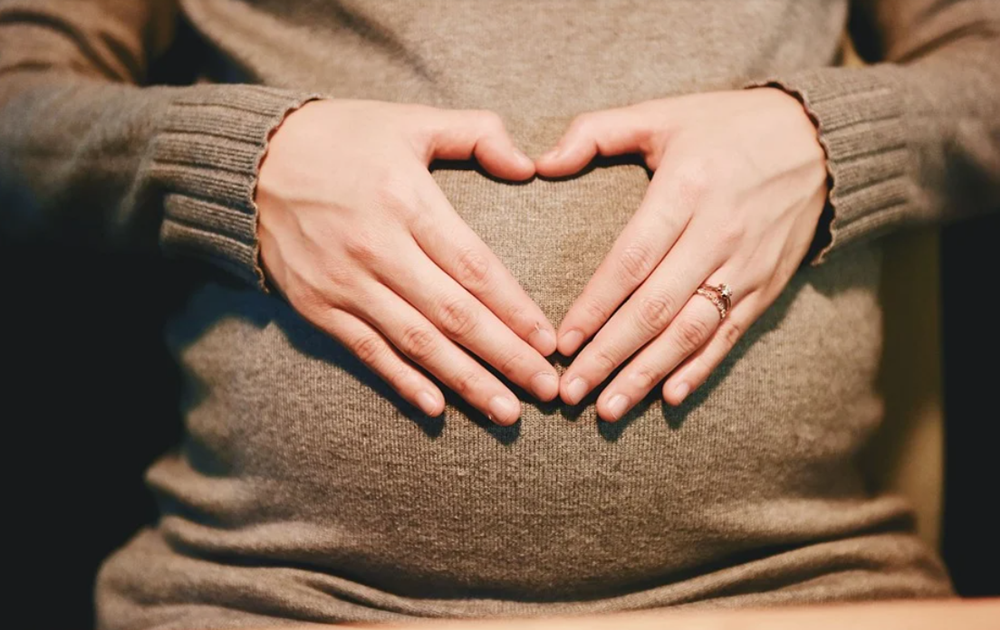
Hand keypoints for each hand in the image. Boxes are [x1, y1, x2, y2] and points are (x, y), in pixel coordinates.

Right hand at [257, 100, 558, 424]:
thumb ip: (476, 133)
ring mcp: (343, 283)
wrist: (252, 160)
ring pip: (416, 343)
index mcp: (406, 200)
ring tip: (508, 411)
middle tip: (547, 390)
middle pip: (454, 315)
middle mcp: (376, 248)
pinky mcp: (317, 306)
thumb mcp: (410, 120)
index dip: (516, 309)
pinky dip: (402, 381)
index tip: (550, 342)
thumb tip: (528, 165)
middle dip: (506, 356)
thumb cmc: (342, 138)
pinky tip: (437, 408)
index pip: (474, 267)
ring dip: (466, 381)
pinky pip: (367, 352)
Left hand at [535, 88, 827, 420]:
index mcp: (686, 189)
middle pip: (656, 307)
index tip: (562, 342)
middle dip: (610, 354)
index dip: (595, 306)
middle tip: (571, 392)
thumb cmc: (727, 127)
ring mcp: (747, 264)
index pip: (632, 259)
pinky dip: (700, 369)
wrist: (820, 140)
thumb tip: (539, 163)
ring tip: (609, 408)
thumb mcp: (662, 114)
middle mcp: (719, 232)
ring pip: (691, 331)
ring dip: (647, 374)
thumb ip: (596, 132)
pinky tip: (669, 397)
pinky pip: (730, 335)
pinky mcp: (768, 285)